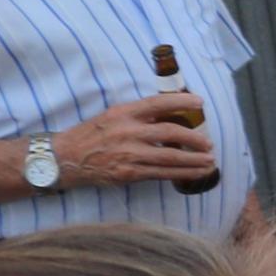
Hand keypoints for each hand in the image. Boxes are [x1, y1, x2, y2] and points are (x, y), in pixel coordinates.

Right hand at [55, 95, 218, 187]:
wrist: (65, 159)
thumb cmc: (92, 135)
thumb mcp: (112, 116)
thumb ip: (139, 115)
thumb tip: (172, 114)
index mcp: (123, 113)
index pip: (158, 103)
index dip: (181, 101)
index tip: (200, 102)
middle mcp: (127, 132)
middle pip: (170, 132)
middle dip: (195, 138)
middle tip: (209, 143)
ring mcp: (129, 154)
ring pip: (170, 157)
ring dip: (195, 160)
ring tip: (211, 161)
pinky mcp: (129, 173)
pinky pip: (162, 174)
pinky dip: (182, 173)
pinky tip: (195, 173)